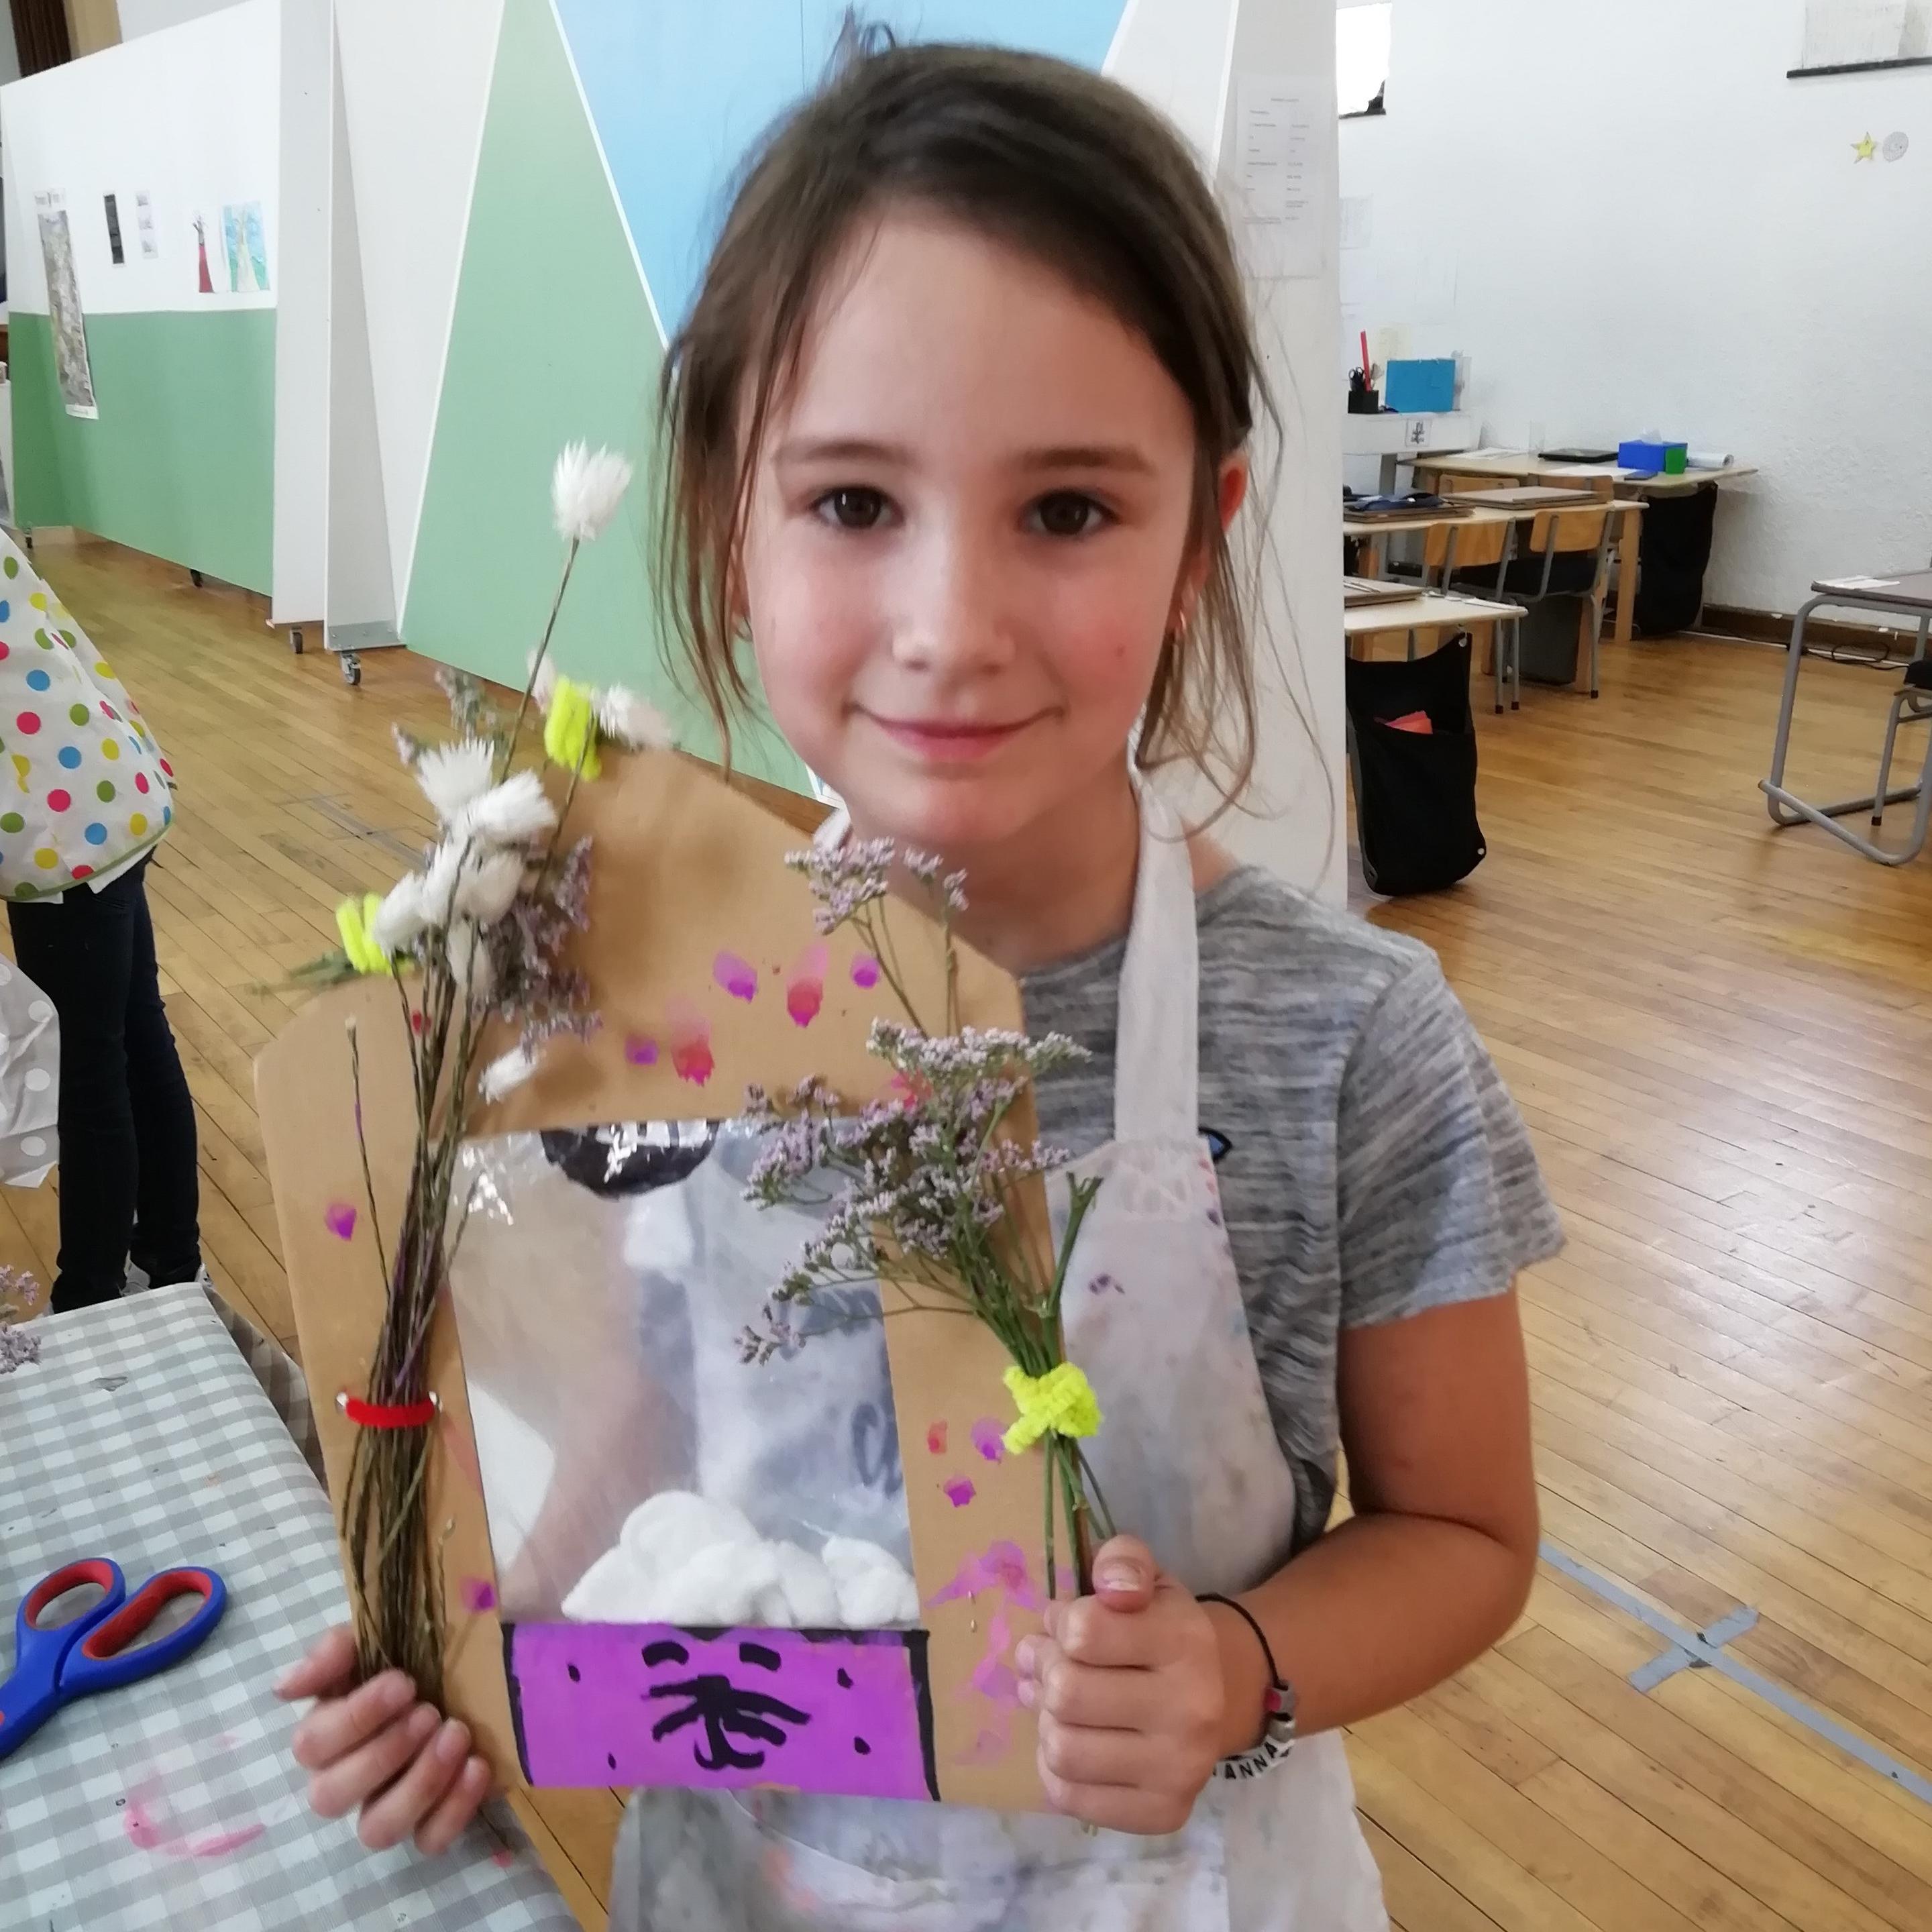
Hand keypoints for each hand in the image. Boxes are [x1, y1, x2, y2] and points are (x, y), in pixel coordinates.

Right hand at [276, 1626, 492, 1854]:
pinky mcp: (428, 1824)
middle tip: (429, 1713)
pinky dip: (454, 1808)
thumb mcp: (377, 1635)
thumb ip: (334, 1651)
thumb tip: (284, 1687)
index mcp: (327, 1733)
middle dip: (383, 1753)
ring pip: (376, 1829)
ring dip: (418, 1783)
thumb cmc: (415, 1654)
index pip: (311, 1746)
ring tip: (457, 1735)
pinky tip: (477, 1765)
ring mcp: (386, 1807)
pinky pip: (429, 1840)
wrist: (476, 1664)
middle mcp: (345, 1779)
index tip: (405, 1683)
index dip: (356, 1717)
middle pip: (330, 1797)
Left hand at [1014, 1535, 1266, 1834]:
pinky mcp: (1163, 1814)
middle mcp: (1192, 1709)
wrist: (1215, 1697)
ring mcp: (1180, 1770)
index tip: (1067, 1624)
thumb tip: (1110, 1587)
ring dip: (1047, 1720)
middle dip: (1047, 1671)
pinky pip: (1069, 1796)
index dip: (1061, 1622)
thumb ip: (1123, 1561)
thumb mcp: (1147, 1579)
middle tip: (1050, 1663)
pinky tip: (1072, 1742)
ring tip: (1058, 1704)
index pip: (1083, 1631)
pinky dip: (1053, 1768)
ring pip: (1062, 1748)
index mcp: (1186, 1640)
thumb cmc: (1162, 1630)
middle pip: (1066, 1693)